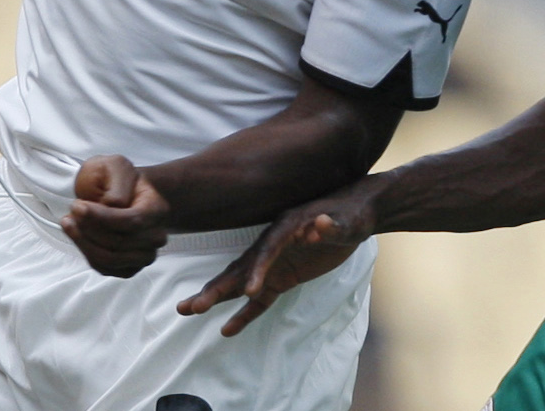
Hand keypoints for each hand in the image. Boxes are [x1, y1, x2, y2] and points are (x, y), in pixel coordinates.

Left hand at [65, 155, 171, 276]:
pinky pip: (104, 268)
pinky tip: (77, 234)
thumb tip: (112, 204)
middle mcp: (156, 237)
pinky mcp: (129, 268)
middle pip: (118, 243)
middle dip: (88, 229)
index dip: (102, 217)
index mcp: (157, 209)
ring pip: (109, 259)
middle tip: (70, 211)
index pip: (131, 221)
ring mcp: (144, 256)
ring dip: (83, 242)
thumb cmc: (122, 180)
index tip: (77, 206)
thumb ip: (118, 183)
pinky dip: (86, 252)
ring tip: (69, 222)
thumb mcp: (119, 167)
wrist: (129, 196)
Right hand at [178, 183, 378, 334]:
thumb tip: (321, 223)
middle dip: (217, 287)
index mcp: (286, 227)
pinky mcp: (281, 278)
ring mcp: (273, 264)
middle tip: (190, 306)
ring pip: (239, 283)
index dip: (258, 269)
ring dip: (216, 297)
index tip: (249, 290)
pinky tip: (226, 329)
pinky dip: (244, 314)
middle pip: (240, 267)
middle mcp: (272, 246)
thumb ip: (333, 226)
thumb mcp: (348, 221)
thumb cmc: (351, 215)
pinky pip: (259, 301)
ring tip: (188, 311)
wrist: (355, 215)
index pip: (268, 249)